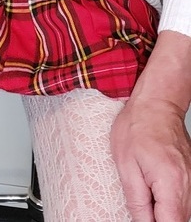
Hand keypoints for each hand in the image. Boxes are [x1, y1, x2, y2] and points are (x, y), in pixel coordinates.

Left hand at [110, 96, 190, 221]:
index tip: (143, 217)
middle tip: (141, 202)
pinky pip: (182, 198)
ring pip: (181, 211)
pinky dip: (169, 199)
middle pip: (178, 220)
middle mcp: (187, 184)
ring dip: (164, 210)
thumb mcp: (126, 166)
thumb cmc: (138, 126)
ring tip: (146, 186)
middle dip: (158, 217)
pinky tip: (154, 184)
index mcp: (170, 183)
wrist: (156, 102)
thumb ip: (137, 202)